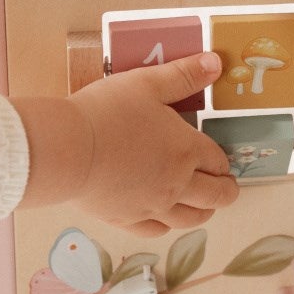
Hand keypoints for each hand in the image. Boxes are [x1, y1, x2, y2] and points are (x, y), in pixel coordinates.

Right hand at [14, 53, 238, 235]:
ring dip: (203, 212)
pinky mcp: (125, 219)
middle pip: (214, 196)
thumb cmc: (106, 112)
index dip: (223, 161)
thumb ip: (183, 75)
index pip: (217, 161)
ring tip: (204, 207)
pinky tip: (163, 219)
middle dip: (225, 191)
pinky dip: (166, 225)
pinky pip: (156, 230)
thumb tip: (215, 63)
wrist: (67, 149)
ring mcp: (151, 206)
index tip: (221, 161)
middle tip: (226, 187)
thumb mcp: (147, 83)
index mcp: (186, 150)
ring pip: (189, 219)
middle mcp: (176, 183)